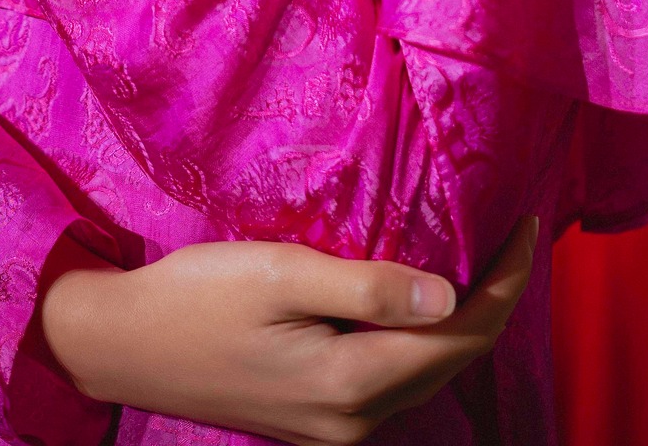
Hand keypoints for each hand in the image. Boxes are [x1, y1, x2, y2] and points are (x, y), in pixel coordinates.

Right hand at [41, 221, 539, 443]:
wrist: (118, 346)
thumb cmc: (195, 298)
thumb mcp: (281, 273)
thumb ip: (367, 286)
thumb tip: (450, 297)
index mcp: (352, 383)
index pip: (462, 334)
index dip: (507, 280)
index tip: (530, 222)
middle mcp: (353, 419)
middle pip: (454, 360)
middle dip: (495, 300)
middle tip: (517, 234)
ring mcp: (332, 426)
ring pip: (426, 371)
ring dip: (462, 321)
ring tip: (483, 259)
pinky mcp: (311, 416)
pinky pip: (391, 376)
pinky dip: (421, 337)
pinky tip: (420, 297)